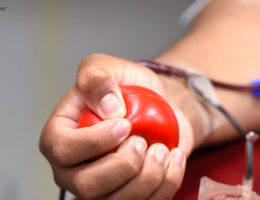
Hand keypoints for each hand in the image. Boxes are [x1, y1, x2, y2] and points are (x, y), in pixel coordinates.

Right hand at [40, 53, 194, 198]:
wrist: (160, 105)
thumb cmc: (131, 87)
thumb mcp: (109, 67)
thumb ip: (97, 77)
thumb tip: (107, 109)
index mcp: (60, 136)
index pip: (63, 150)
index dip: (94, 141)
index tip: (125, 124)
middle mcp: (75, 167)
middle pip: (87, 186)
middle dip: (122, 165)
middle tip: (142, 141)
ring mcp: (103, 185)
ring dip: (148, 177)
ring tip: (162, 150)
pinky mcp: (129, 193)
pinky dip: (166, 184)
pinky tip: (174, 158)